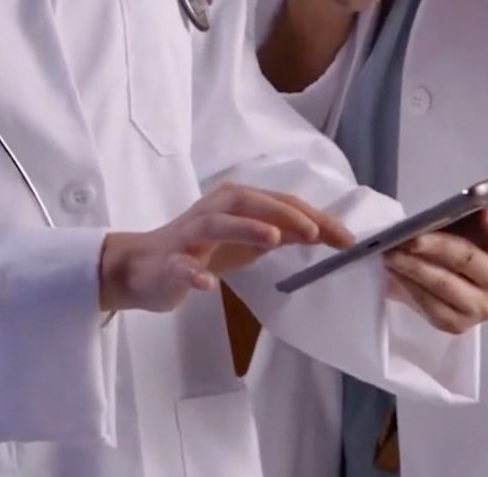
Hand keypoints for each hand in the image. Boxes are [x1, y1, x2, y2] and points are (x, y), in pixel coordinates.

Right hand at [99, 183, 354, 312]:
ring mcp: (187, 236)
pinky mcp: (167, 262)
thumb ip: (276, 232)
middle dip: (284, 214)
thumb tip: (317, 230)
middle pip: (248, 201)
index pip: (278, 203)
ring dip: (244, 228)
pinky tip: (208, 285)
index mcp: (232, 203)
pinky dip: (192, 273)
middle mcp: (211, 210)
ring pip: (214, 223)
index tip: (346, 238)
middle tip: (317, 234)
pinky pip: (179, 266)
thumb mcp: (244, 239)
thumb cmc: (197, 249)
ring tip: (273, 239)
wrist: (141, 267)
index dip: (313, 217)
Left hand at [384, 144, 487, 333]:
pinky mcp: (455, 323)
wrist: (443, 270)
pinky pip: (428, 304)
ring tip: (390, 251)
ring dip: (414, 266)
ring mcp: (481, 307)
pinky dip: (409, 286)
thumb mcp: (484, 204)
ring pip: (443, 284)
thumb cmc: (467, 233)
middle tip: (409, 235)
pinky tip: (394, 270)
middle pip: (467, 260)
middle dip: (437, 245)